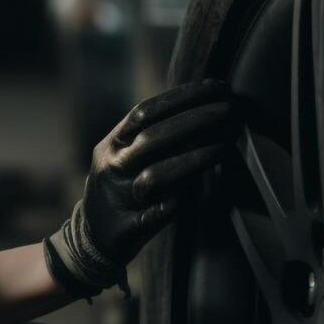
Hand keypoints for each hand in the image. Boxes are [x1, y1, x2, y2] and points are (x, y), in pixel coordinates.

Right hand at [44, 79, 235, 298]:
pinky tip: (196, 194)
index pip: (145, 111)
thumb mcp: (125, 153)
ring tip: (227, 145)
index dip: (182, 97)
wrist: (93, 235)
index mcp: (112, 144)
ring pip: (155, 176)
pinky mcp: (127, 229)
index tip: (217, 87)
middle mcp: (112, 167)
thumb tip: (207, 103)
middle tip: (230, 110)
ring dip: (195, 159)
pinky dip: (173, 205)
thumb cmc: (124, 185)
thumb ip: (154, 132)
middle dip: (195, 121)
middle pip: (153, 138)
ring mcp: (118, 198)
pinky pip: (153, 216)